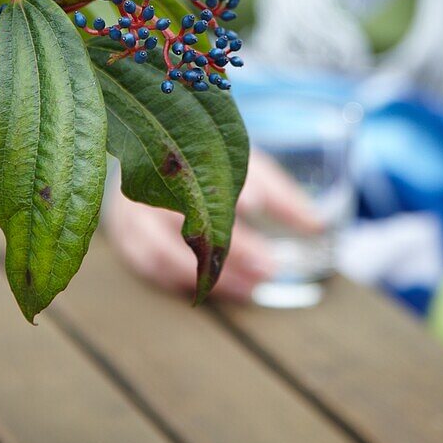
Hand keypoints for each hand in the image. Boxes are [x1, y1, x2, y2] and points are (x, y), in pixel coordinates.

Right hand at [104, 147, 322, 301]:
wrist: (147, 153)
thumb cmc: (203, 165)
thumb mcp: (245, 167)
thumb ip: (280, 197)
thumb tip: (318, 227)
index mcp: (185, 151)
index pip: (205, 167)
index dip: (230, 185)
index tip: (256, 204)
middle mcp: (154, 178)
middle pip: (186, 216)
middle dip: (232, 245)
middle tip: (270, 266)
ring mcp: (133, 209)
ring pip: (165, 249)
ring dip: (208, 273)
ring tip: (250, 288)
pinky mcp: (124, 235)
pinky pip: (148, 264)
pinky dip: (181, 281)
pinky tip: (212, 291)